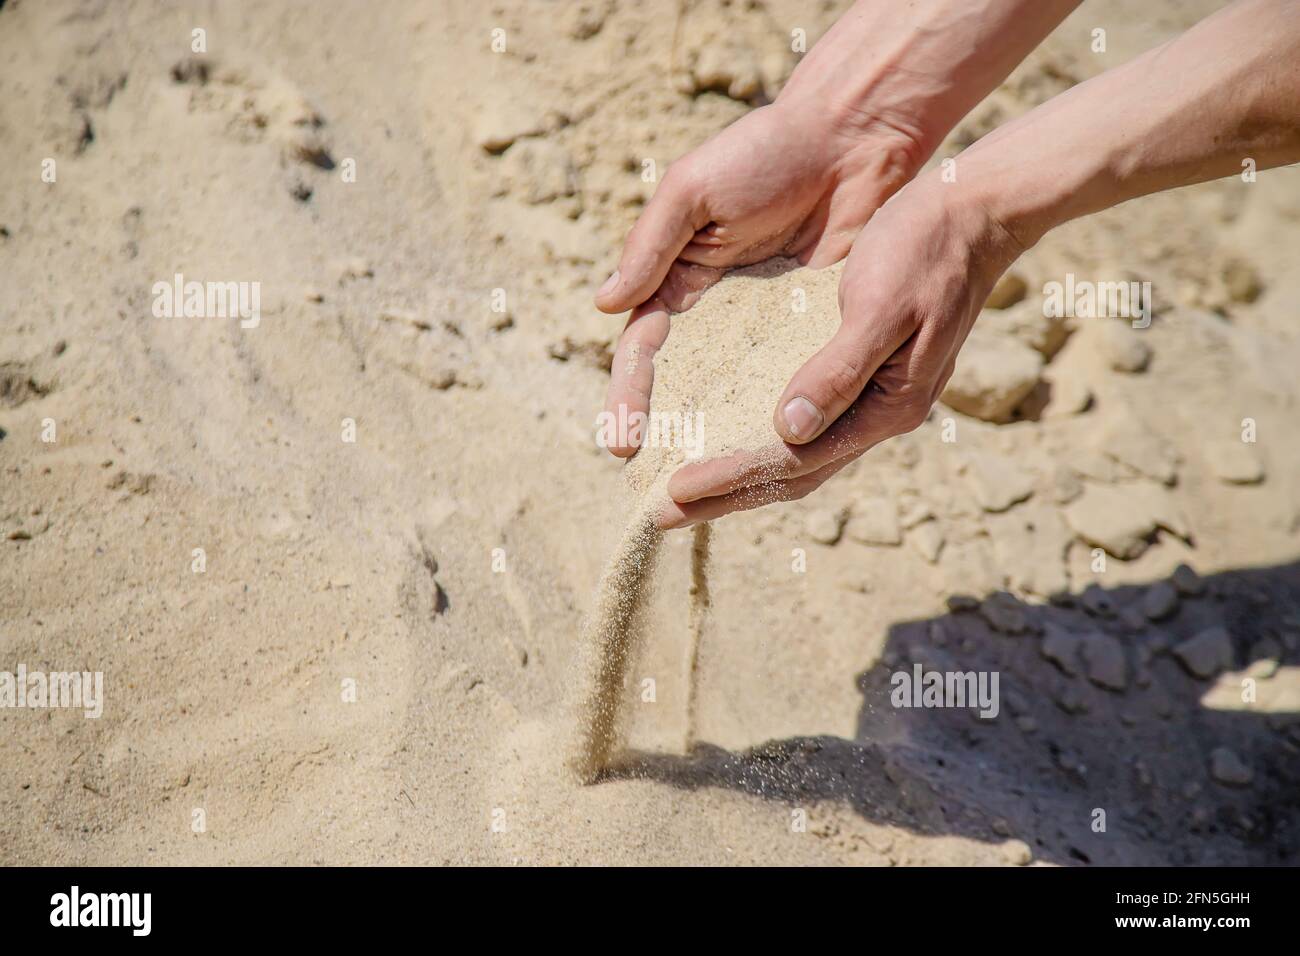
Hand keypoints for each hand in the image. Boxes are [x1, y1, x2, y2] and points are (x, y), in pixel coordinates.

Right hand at [597, 101, 924, 456]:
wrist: (851, 138)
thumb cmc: (763, 153)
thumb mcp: (693, 190)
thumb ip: (651, 247)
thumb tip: (606, 306)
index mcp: (674, 282)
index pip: (642, 354)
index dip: (629, 399)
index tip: (622, 443)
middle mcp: (714, 314)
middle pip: (682, 389)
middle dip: (667, 438)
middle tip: (656, 489)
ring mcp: (763, 328)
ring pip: (735, 398)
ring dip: (720, 441)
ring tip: (708, 493)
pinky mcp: (810, 332)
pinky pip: (791, 385)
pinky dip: (780, 419)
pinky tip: (775, 457)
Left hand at [659, 182, 1022, 527]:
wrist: (973, 212)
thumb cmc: (927, 249)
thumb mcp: (880, 306)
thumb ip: (839, 370)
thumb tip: (788, 428)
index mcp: (888, 406)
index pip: (795, 462)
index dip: (732, 478)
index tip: (673, 492)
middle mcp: (879, 412)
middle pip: (791, 473)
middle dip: (726, 494)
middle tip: (660, 512)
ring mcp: (871, 396)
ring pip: (794, 453)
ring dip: (739, 472)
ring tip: (683, 489)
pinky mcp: (857, 370)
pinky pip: (801, 419)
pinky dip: (758, 434)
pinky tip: (725, 433)